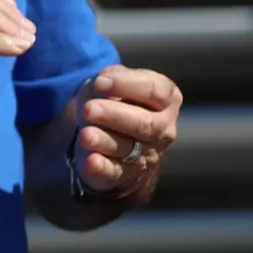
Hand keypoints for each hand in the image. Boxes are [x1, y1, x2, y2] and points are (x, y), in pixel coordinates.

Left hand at [71, 65, 181, 194]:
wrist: (111, 139)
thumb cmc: (116, 102)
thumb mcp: (114, 84)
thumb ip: (111, 79)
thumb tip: (104, 79)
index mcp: (166, 100)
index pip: (155, 90)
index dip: (128, 84)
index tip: (100, 81)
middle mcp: (162, 128)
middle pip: (144, 123)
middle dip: (115, 115)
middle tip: (89, 109)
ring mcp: (147, 154)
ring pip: (127, 148)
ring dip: (104, 140)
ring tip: (86, 135)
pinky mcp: (125, 174)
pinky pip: (115, 172)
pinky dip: (102, 168)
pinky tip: (91, 161)